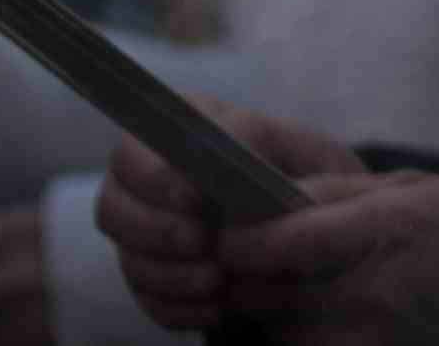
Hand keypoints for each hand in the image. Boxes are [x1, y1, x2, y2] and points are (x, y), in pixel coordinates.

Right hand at [95, 107, 362, 332]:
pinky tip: (216, 306)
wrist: (324, 234)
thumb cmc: (313, 179)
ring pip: (127, 256)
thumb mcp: (308, 151)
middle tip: (204, 243)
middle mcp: (153, 181)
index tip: (194, 196)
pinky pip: (147, 299)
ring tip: (218, 279)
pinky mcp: (156, 280)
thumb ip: (269, 144)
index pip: (140, 141)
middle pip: (114, 203)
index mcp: (188, 131)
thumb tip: (232, 159)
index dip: (157, 170)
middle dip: (156, 228)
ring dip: (170, 273)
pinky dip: (180, 307)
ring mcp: (148, 233)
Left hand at [220, 174, 438, 345]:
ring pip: (279, 334)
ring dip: (269, 314)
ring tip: (284, 291)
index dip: (239, 239)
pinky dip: (300, 338)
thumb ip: (341, 191)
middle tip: (250, 262)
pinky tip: (317, 318)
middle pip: (264, 296)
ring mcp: (368, 338)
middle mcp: (368, 292)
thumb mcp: (415, 187)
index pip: (280, 241)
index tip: (230, 233)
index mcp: (382, 231)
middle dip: (246, 279)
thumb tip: (275, 196)